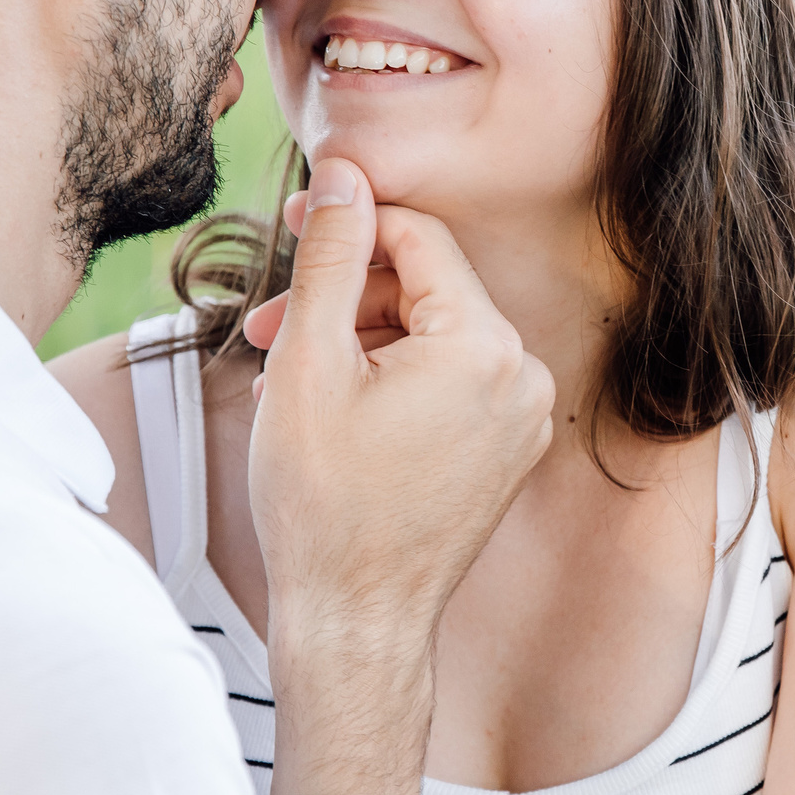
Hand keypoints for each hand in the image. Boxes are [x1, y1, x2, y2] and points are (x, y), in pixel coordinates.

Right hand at [241, 154, 552, 794]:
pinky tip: (333, 407)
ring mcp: (525, 419)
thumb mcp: (309, 362)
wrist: (356, 620)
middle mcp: (526, 377)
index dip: (348, 224)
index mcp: (485, 347)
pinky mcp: (511, 451)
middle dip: (345, 294)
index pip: (418, 240)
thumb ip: (330, 256)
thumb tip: (343, 175)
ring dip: (361, 340)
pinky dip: (395, 380)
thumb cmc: (325, 505)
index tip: (291, 225)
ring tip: (288, 374)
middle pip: (428, 288)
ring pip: (436, 337)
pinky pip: (453, 383)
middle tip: (268, 323)